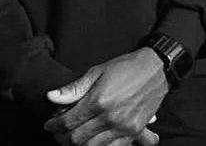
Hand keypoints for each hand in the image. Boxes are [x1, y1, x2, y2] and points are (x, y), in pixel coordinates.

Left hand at [43, 48, 167, 145]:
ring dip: (79, 144)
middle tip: (57, 132)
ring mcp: (124, 128)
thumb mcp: (96, 72)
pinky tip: (92, 140)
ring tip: (72, 137)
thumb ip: (74, 88)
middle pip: (78, 138)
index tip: (49, 124)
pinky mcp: (134, 132)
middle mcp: (111, 118)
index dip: (54, 125)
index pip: (69, 121)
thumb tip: (51, 97)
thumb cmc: (125, 67)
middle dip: (63, 137)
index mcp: (99, 101)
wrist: (156, 69)